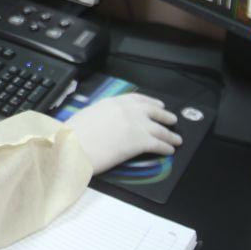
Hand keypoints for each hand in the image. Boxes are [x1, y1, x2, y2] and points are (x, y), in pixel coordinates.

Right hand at [65, 93, 181, 174]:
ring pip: (159, 128)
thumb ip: (103, 115)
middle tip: (172, 119)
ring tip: (176, 138)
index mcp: (113, 102)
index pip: (137, 99)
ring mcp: (135, 124)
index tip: (157, 104)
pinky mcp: (140, 141)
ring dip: (170, 134)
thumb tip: (109, 122)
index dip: (150, 102)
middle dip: (164, 115)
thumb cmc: (74, 135)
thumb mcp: (89, 115)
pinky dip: (166, 147)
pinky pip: (158, 143)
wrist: (74, 146)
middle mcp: (127, 110)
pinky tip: (169, 150)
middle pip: (153, 111)